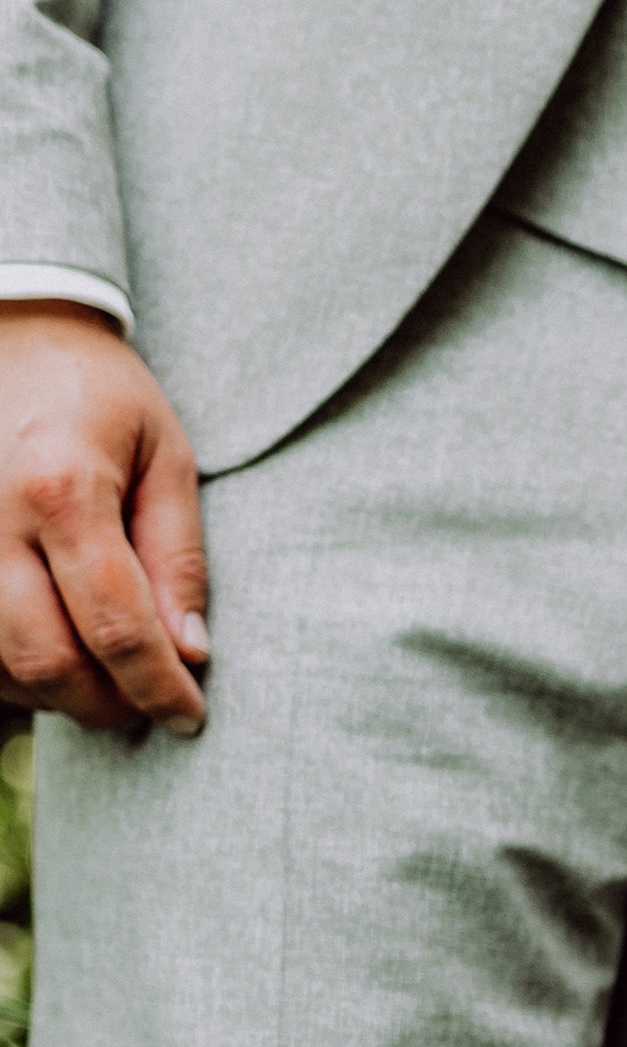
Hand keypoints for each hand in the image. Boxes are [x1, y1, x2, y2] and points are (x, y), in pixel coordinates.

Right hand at [0, 305, 207, 732]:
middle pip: (46, 660)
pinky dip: (11, 671)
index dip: (158, 688)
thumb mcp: (166, 457)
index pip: (117, 626)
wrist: (12, 331)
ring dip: (56, 694)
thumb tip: (189, 652)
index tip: (189, 715)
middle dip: (105, 704)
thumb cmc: (99, 393)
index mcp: (62, 490)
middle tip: (147, 704)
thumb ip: (177, 557)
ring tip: (104, 679)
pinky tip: (52, 655)